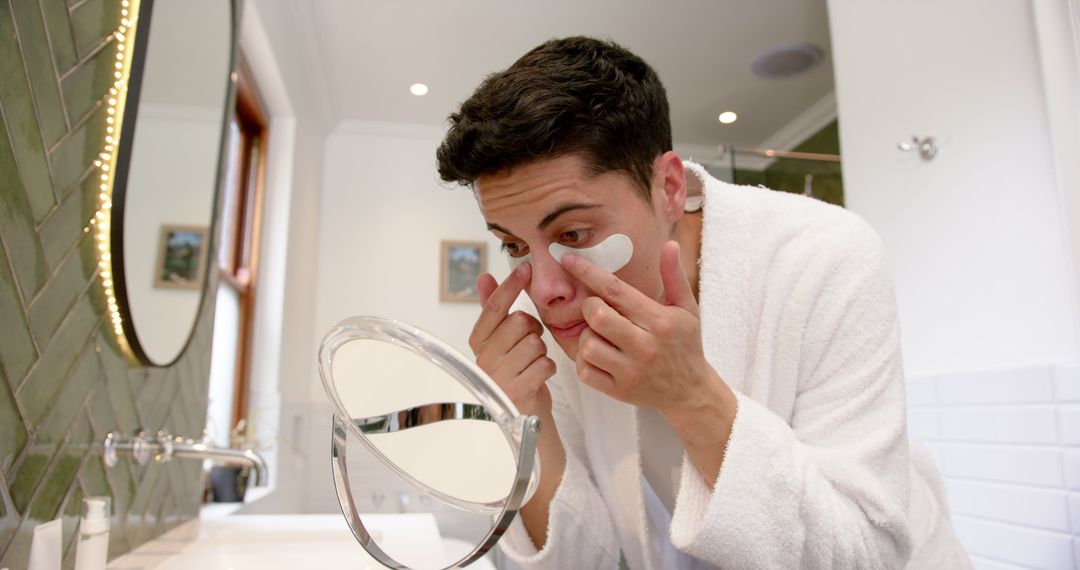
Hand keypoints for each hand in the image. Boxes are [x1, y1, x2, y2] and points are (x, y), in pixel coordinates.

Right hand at [470, 263, 556, 417]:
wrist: (521, 417)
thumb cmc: (512, 373)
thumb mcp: (498, 342)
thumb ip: (492, 310)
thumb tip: (483, 277)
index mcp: (477, 343)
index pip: (494, 307)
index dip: (511, 285)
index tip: (526, 268)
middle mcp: (484, 359)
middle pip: (520, 322)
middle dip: (533, 330)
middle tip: (529, 344)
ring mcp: (500, 377)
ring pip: (536, 343)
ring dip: (541, 351)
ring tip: (531, 364)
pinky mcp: (519, 392)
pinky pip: (545, 363)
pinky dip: (548, 368)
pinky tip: (538, 377)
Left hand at [561, 240, 719, 416]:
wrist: (690, 392)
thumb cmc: (685, 345)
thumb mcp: (687, 309)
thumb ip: (674, 276)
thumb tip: (669, 244)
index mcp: (660, 321)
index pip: (616, 290)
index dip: (588, 272)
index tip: (568, 259)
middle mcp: (645, 346)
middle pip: (597, 316)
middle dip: (589, 306)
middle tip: (596, 308)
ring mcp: (631, 371)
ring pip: (588, 345)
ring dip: (587, 336)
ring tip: (600, 335)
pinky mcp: (619, 391)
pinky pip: (585, 372)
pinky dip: (585, 362)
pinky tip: (598, 356)